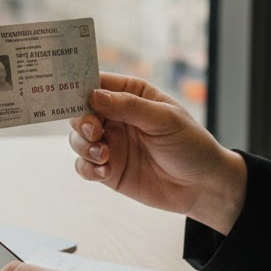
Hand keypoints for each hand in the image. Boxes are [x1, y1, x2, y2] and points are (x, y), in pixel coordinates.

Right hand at [69, 72, 246, 233]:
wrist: (202, 186)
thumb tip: (93, 95)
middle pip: (80, 112)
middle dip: (80, 121)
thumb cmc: (190, 144)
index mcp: (131, 95)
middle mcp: (116, 117)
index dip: (79, 87)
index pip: (97, 84)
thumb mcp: (165, 119)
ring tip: (104, 155)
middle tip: (93, 131)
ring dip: (84, 146)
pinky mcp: (108, 170)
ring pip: (77, 139)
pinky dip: (88, 168)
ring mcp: (111, 144)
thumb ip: (129, 106)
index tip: (68, 94)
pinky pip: (84, 166)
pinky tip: (105, 171)